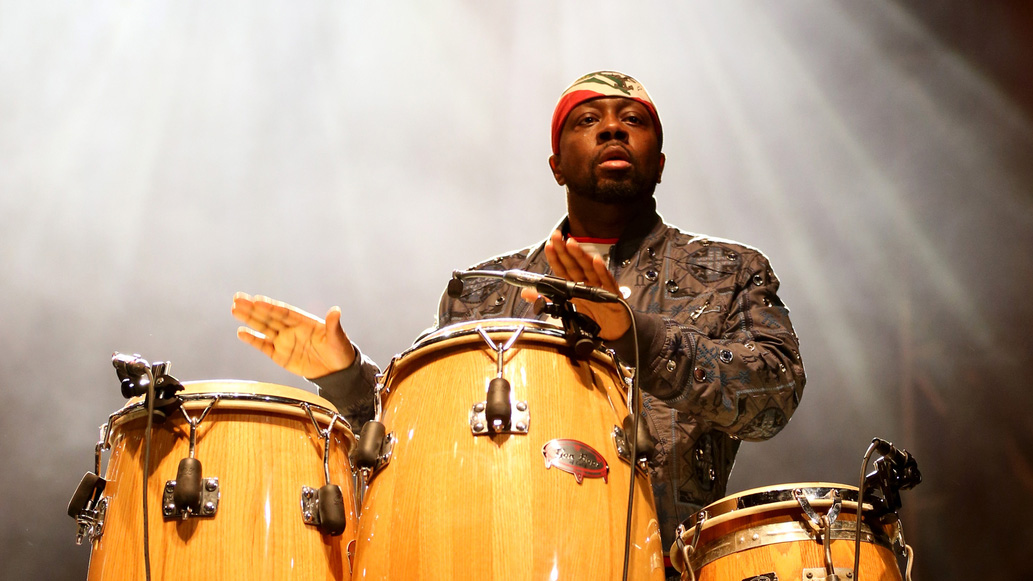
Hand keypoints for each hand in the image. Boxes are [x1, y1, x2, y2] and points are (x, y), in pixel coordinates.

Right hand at [231, 292, 355, 377]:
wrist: (336, 371)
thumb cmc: (340, 351)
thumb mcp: (338, 338)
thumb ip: (333, 325)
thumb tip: (336, 310)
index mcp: (304, 322)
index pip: (284, 312)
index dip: (270, 306)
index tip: (256, 300)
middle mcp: (291, 329)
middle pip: (269, 317)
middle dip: (253, 308)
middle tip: (237, 298)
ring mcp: (284, 341)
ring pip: (263, 328)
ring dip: (249, 319)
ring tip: (234, 309)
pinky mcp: (280, 355)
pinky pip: (264, 346)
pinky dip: (253, 340)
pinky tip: (241, 332)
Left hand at [520, 230, 630, 340]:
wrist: (611, 335)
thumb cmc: (591, 320)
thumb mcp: (563, 312)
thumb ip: (546, 300)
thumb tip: (525, 293)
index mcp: (574, 287)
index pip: (562, 270)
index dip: (555, 258)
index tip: (549, 245)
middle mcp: (585, 284)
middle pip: (574, 265)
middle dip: (564, 250)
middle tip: (556, 237)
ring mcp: (599, 287)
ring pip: (588, 269)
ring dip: (580, 256)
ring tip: (571, 244)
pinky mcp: (612, 295)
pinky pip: (606, 282)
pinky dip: (601, 271)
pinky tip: (596, 261)